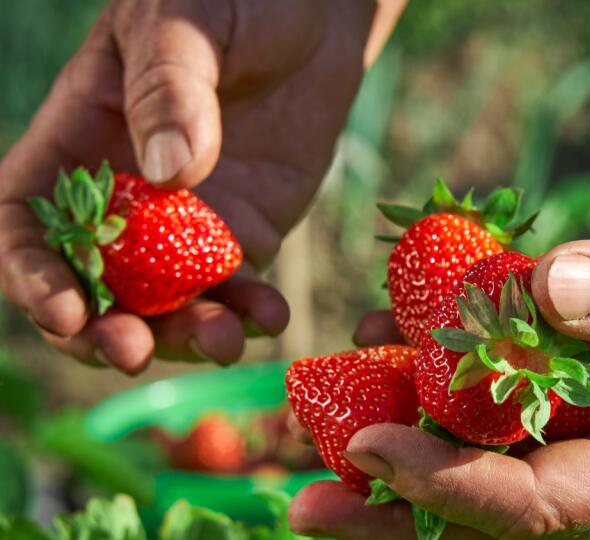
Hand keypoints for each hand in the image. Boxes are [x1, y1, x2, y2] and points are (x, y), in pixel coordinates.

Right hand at [0, 0, 396, 372]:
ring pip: (166, 302)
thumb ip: (168, 91)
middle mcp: (126, 195)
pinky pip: (239, 288)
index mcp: (79, 141)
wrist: (316, 13)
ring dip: (183, 334)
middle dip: (105, 329)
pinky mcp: (247, 230)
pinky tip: (270, 319)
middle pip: (93, 284)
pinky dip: (249, 313)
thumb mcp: (183, 26)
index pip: (27, 222)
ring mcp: (187, 222)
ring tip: (222, 343)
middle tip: (135, 352)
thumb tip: (168, 175)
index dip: (35, 275)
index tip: (67, 314)